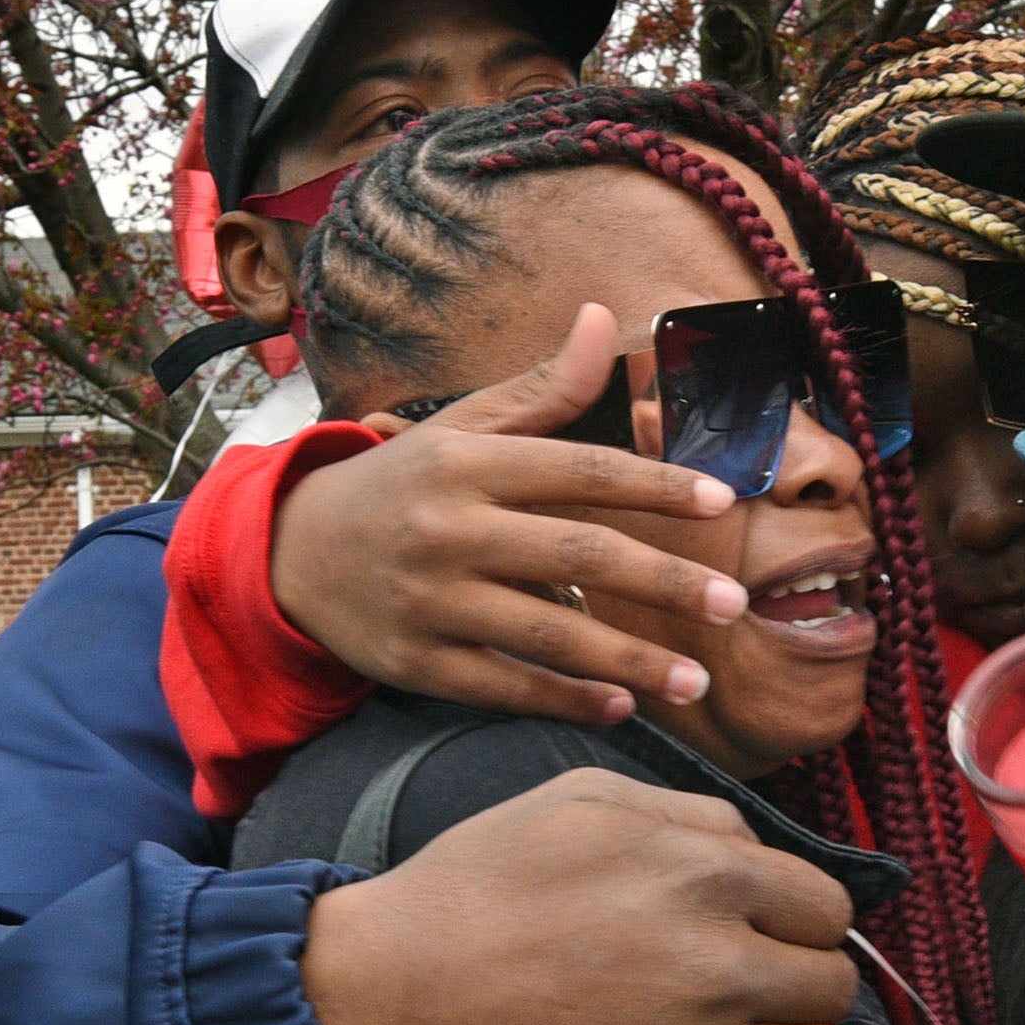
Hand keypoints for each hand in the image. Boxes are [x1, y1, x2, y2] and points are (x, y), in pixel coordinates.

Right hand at [275, 300, 748, 725]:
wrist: (290, 553)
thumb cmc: (403, 486)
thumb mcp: (462, 429)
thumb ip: (542, 389)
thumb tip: (600, 318)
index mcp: (468, 462)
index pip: (579, 469)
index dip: (654, 484)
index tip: (720, 501)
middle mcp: (449, 529)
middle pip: (576, 553)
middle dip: (663, 582)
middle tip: (735, 605)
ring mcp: (431, 600)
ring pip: (548, 634)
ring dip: (630, 662)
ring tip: (696, 683)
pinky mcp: (416, 662)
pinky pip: (506, 687)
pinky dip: (567, 701)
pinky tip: (622, 706)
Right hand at [303, 768, 866, 1024]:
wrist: (388, 1002)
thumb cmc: (477, 890)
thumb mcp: (582, 802)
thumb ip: (691, 813)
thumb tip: (757, 848)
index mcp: (702, 874)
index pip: (825, 904)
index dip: (798, 912)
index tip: (767, 923)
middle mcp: (718, 964)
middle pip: (832, 978)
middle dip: (804, 972)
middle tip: (760, 975)